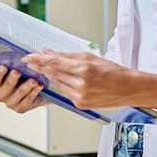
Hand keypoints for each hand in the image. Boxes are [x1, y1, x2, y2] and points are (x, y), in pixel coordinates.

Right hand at [0, 65, 46, 113]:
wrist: (36, 87)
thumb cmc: (24, 75)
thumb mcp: (18, 67)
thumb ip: (14, 63)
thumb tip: (15, 57)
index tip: (4, 67)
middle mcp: (1, 95)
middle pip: (5, 87)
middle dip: (12, 79)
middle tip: (18, 71)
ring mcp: (10, 103)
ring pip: (18, 94)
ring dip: (26, 86)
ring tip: (33, 80)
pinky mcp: (20, 108)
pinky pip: (27, 100)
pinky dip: (34, 92)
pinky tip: (39, 86)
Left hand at [22, 49, 136, 108]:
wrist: (128, 88)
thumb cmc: (113, 71)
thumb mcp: (90, 57)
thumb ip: (67, 56)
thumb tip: (49, 52)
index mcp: (83, 68)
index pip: (54, 62)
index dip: (38, 59)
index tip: (28, 57)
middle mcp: (80, 83)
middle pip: (53, 73)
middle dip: (41, 67)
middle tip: (32, 61)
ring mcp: (79, 95)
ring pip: (58, 83)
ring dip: (53, 76)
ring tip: (51, 68)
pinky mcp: (80, 104)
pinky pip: (65, 92)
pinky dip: (64, 85)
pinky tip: (68, 80)